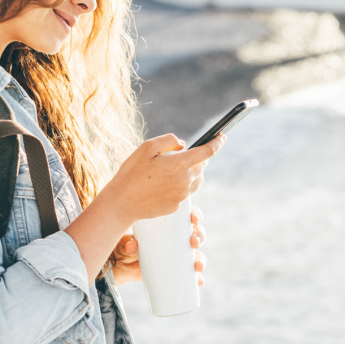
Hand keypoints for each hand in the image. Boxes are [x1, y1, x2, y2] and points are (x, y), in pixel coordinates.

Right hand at [105, 134, 225, 224]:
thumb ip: (169, 141)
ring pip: (196, 181)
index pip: (207, 152)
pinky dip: (180, 186)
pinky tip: (162, 185)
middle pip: (201, 167)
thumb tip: (183, 145)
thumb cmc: (132, 172)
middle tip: (182, 156)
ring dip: (191, 173)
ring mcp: (182, 195)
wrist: (122, 202)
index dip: (217, 143)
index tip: (222, 137)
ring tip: (172, 170)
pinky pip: (185, 193)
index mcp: (180, 164)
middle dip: (197, 159)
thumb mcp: (147, 147)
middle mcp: (185, 180)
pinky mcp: (176, 206)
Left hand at [112, 206, 206, 286]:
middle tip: (193, 242)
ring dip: (200, 258)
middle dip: (199, 236)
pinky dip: (196, 278)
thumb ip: (126, 240)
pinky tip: (199, 281)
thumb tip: (132, 245)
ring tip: (197, 265)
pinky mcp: (173, 270)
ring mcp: (176, 254)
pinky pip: (189, 273)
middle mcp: (175, 236)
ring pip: (195, 253)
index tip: (194, 219)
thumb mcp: (123, 238)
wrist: (119, 264)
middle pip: (195, 233)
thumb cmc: (122, 242)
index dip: (195, 215)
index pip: (185, 215)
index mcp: (167, 222)